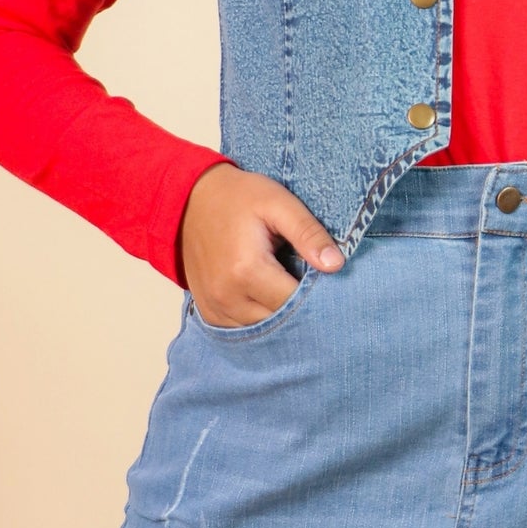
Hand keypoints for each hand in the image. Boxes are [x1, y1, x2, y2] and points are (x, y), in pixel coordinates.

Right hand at [179, 163, 343, 328]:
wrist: (189, 199)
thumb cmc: (238, 197)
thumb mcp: (278, 203)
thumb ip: (308, 233)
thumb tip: (336, 265)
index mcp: (247, 270)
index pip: (296, 303)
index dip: (317, 294)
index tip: (328, 279)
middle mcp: (227, 297)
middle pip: (280, 322)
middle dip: (301, 308)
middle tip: (312, 284)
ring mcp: (215, 308)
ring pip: (262, 330)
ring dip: (280, 316)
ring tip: (288, 286)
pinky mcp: (209, 312)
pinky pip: (243, 329)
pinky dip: (260, 319)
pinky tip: (269, 297)